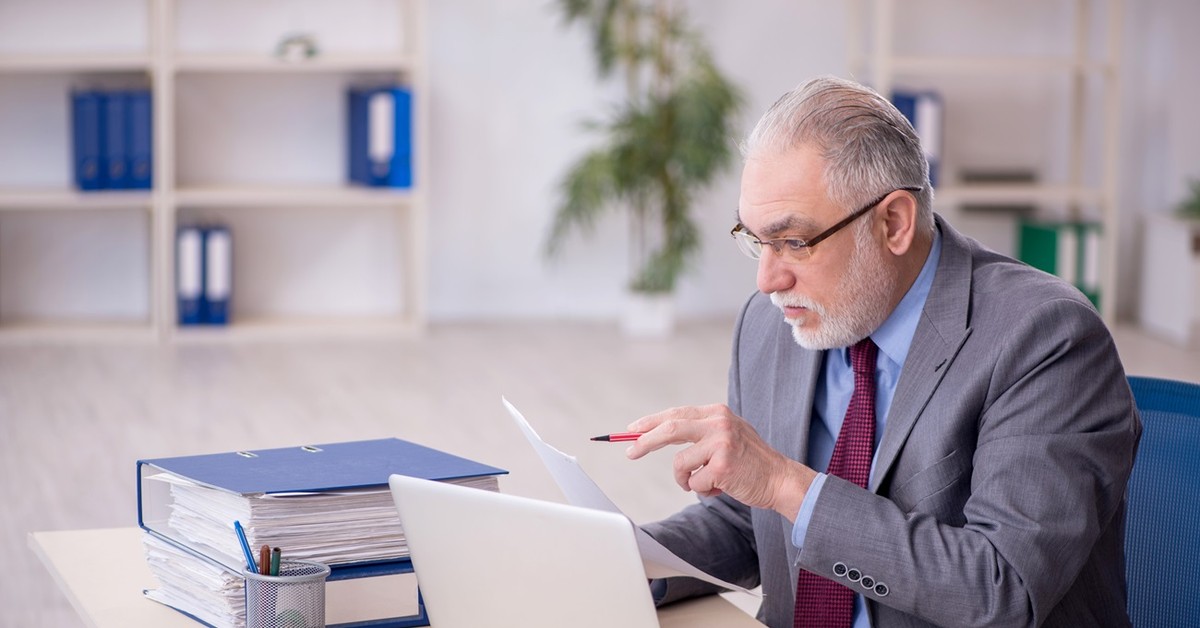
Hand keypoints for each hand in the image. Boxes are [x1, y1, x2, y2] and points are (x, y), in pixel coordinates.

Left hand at [625, 404, 816, 520]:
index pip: (675, 414)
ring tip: (704, 482)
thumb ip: (698, 432)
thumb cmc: (748, 462)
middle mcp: (719, 423)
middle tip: (630, 453)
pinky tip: (721, 486)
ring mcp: (722, 443)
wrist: (779, 479)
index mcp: (717, 413)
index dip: (650, 422)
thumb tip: (655, 434)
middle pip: (670, 428)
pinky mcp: (723, 465)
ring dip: (685, 479)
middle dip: (645, 442)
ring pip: (680, 463)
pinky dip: (702, 490)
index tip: (631, 431)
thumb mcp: (725, 436)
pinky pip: (694, 483)